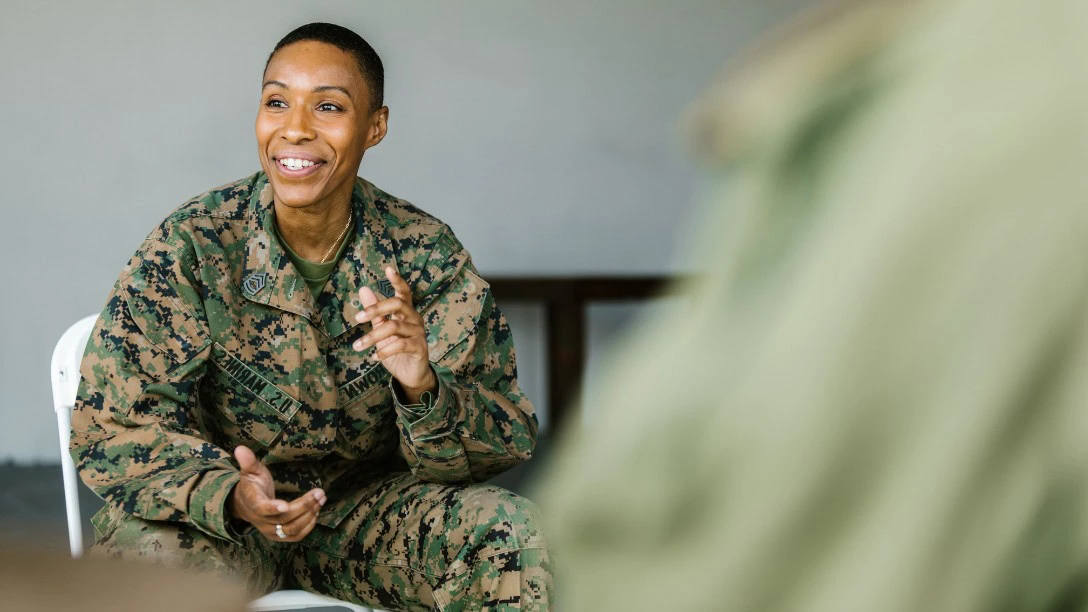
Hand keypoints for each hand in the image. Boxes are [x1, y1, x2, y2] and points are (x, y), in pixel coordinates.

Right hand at [228, 446, 325, 542]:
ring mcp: (270, 531)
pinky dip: (308, 525)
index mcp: (253, 503)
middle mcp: (261, 521)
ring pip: (292, 528)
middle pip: (284, 518)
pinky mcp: (279, 536)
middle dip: (304, 506)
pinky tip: (316, 511)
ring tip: (321, 499)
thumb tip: (240, 448)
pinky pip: (295, 536)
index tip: (284, 505)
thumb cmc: (251, 485)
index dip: (273, 508)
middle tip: (320, 493)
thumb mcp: (250, 471)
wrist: (245, 505)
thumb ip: (248, 461)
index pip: (262, 508)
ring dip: (309, 514)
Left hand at [353, 266, 436, 402]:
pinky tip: (374, 357)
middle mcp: (415, 319)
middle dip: (376, 308)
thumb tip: (364, 289)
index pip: (404, 293)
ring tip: (357, 346)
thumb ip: (375, 313)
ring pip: (394, 327)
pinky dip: (385, 351)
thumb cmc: (396, 350)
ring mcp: (419, 333)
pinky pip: (401, 345)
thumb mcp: (382, 331)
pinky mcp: (420, 348)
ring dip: (372, 337)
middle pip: (398, 304)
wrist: (410, 375)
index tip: (388, 269)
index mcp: (406, 312)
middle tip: (357, 317)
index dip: (397, 281)